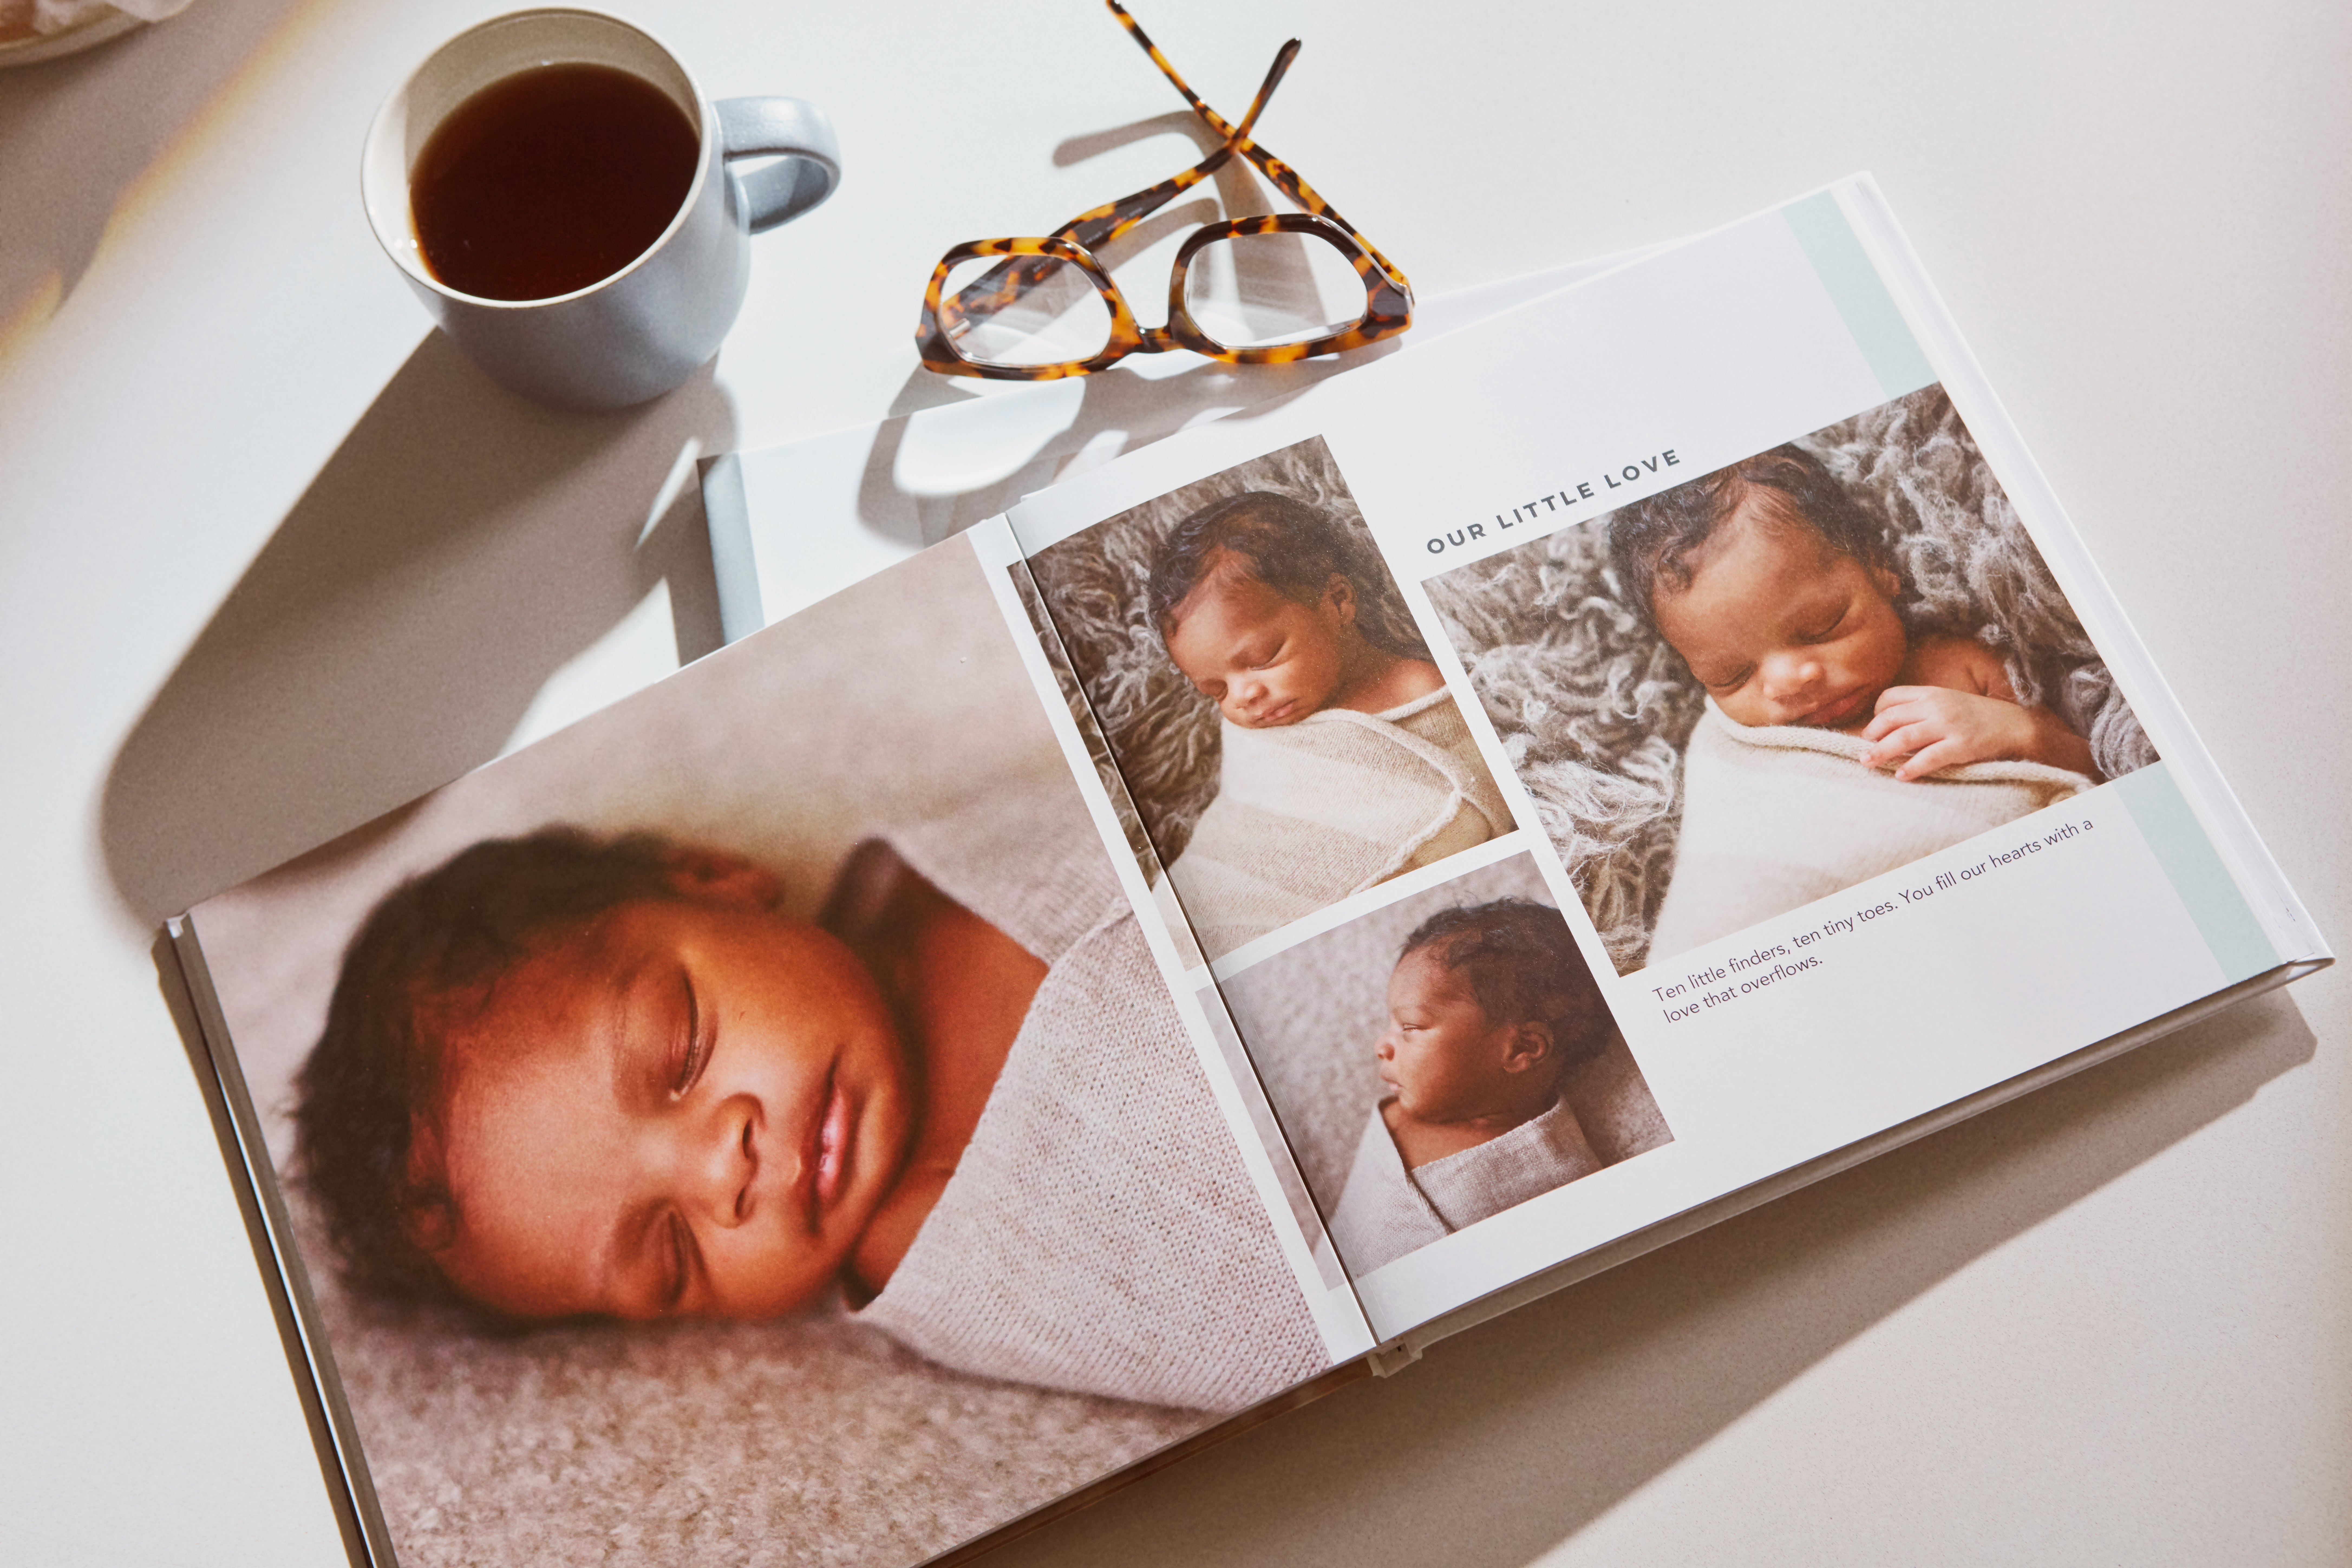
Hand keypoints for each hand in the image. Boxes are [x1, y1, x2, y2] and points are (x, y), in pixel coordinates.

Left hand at [1859, 686, 2043, 779]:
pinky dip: (1912, 767)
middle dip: (1871, 735)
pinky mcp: (1962, 745)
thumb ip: (1922, 709)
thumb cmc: (1977, 716)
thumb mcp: (1948, 702)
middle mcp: (1937, 706)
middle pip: (1891, 718)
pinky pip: (1930, 757)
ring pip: (1904, 737)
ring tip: (1867, 762)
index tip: (1871, 730)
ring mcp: (1949, 725)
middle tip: (1861, 751)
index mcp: (1931, 693)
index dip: (1876, 713)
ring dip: (1881, 752)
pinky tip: (1901, 775)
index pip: (1891, 697)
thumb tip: (1890, 727)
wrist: (2016, 725)